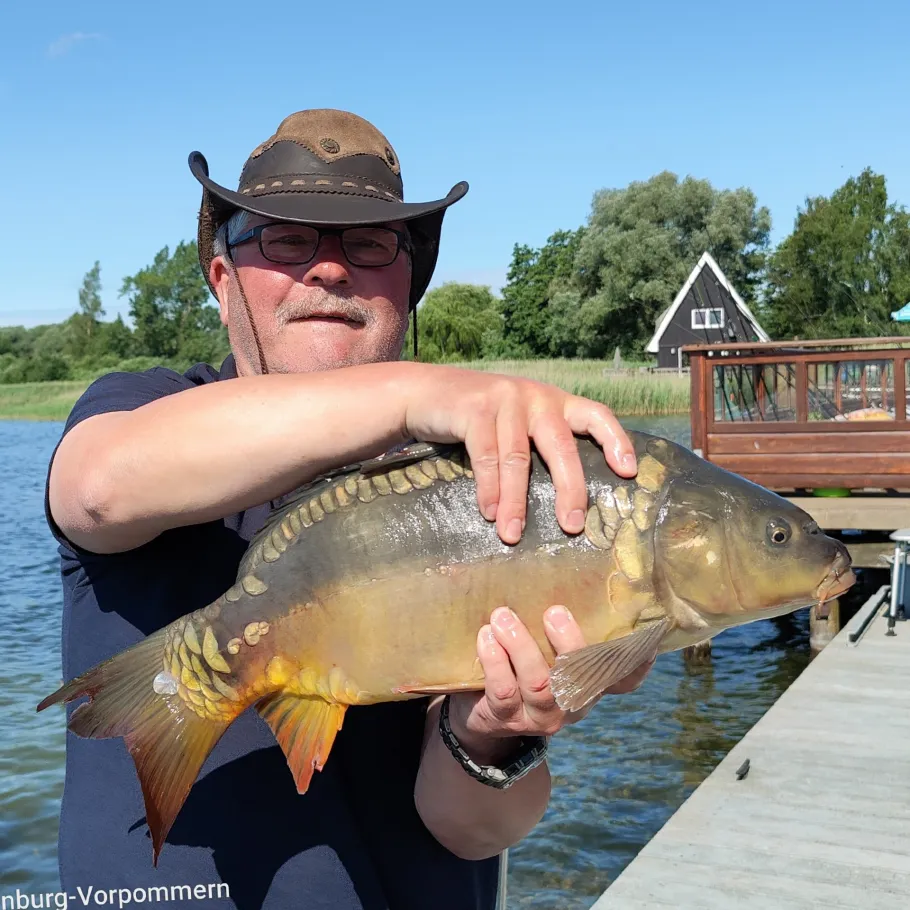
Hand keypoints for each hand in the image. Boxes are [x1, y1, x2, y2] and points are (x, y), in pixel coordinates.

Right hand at [401, 365, 635, 544]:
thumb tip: (565, 502)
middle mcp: (536, 397)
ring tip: (513, 534)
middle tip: (572, 526)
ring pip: (518, 459)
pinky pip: (486, 455)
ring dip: (515, 501)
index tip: (628, 472)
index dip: (616, 441)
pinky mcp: (475, 409)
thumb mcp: (517, 422)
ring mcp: (505, 400)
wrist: (427, 392)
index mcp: (555, 402)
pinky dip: (488, 488)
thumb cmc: (480, 418)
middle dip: (569, 489)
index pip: (596, 415)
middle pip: (561, 446)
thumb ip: (539, 445)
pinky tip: (488, 512)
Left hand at [445, 605, 653, 764]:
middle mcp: (571, 701)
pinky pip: (504, 691)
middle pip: (582, 677)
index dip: (636, 662)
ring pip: (540, 684)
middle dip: (569, 642)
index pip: (623, 677)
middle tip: (554, 611)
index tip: (646, 641)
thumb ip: (557, 626)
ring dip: (521, 645)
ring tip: (502, 616)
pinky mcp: (506, 719)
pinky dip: (494, 661)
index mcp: (587, 681)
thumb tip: (565, 567)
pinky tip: (486, 637)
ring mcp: (540, 715)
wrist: (479, 709)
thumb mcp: (544, 648)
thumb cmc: (518, 665)